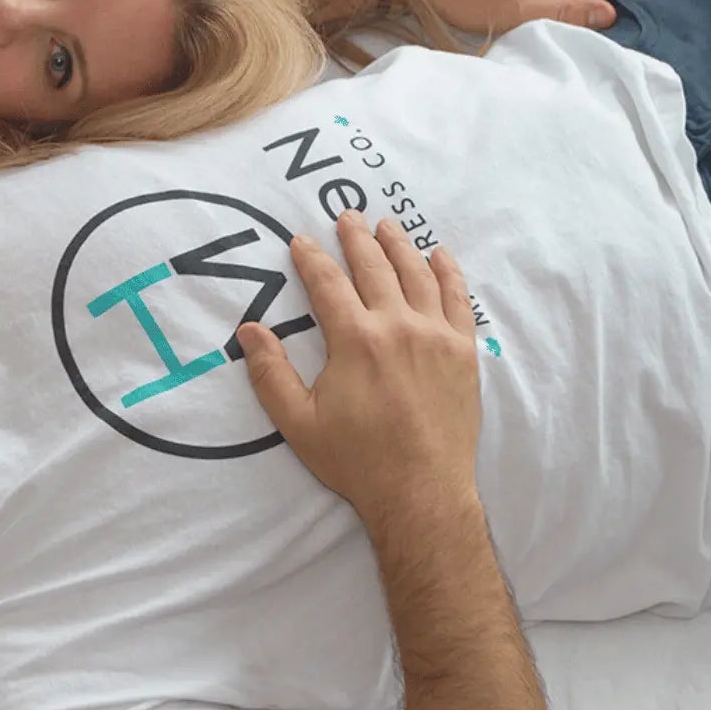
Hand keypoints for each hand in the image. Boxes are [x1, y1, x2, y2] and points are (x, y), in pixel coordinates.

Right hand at [238, 211, 480, 529]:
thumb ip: (270, 373)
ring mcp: (436, 336)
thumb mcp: (298, 422)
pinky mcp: (463, 352)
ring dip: (399, 246)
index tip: (301, 240)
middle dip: (357, 239)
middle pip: (375, 268)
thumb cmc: (356, 460)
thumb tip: (248, 330)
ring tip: (387, 226)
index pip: (328, 284)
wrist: (421, 492)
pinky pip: (457, 299)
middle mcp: (398, 327)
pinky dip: (448, 272)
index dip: (311, 258)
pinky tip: (439, 256)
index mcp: (354, 340)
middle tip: (347, 217)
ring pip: (417, 275)